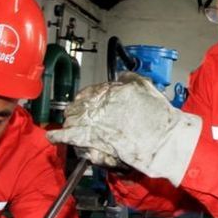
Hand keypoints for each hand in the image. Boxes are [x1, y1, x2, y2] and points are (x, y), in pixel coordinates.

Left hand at [46, 73, 201, 186]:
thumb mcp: (146, 88)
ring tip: (64, 127)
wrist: (164, 141)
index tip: (87, 104)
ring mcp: (93, 124)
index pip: (89, 92)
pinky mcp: (92, 142)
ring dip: (69, 122)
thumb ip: (130, 79)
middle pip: (77, 105)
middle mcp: (98, 105)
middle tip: (79, 117)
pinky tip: (53, 136)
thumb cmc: (159, 118)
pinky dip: (59, 136)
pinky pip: (68, 137)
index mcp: (110, 90)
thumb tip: (121, 75)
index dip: (87, 99)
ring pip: (71, 119)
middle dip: (77, 111)